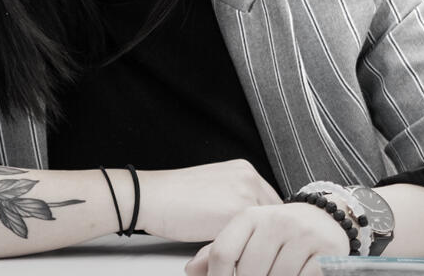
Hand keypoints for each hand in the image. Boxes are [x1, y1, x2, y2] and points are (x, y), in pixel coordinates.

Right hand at [139, 159, 284, 241]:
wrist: (150, 197)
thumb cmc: (172, 197)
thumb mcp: (213, 189)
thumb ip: (236, 199)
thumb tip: (252, 224)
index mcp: (244, 170)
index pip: (271, 202)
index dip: (264, 224)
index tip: (257, 236)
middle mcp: (249, 178)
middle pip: (273, 215)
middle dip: (262, 234)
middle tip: (250, 248)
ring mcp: (245, 193)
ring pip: (264, 229)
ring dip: (254, 243)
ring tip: (240, 253)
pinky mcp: (237, 213)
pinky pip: (250, 238)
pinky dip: (242, 250)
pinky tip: (229, 253)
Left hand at [184, 203, 349, 275]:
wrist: (326, 217)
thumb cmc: (279, 230)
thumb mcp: (247, 233)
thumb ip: (220, 251)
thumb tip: (190, 271)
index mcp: (250, 215)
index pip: (222, 253)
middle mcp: (276, 221)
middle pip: (248, 271)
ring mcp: (302, 235)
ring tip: (272, 275)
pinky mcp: (326, 250)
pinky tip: (292, 275)